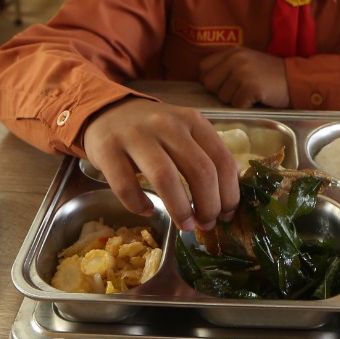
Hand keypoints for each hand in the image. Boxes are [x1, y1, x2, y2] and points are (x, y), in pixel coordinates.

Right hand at [83, 99, 240, 229]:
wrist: (107, 113)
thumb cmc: (152, 132)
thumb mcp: (184, 132)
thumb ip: (206, 153)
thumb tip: (232, 188)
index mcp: (192, 121)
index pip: (222, 160)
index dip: (229, 194)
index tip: (227, 215)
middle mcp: (167, 124)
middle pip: (200, 171)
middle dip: (209, 206)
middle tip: (207, 224)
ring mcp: (136, 135)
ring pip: (165, 178)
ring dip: (180, 209)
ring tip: (185, 225)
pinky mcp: (108, 149)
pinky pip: (126, 185)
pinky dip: (138, 204)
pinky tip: (146, 210)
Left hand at [198, 47, 290, 108]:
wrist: (295, 80)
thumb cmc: (269, 75)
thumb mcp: (246, 62)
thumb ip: (226, 67)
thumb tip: (204, 82)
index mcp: (232, 51)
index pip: (203, 67)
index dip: (211, 79)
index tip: (225, 84)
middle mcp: (235, 59)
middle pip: (209, 83)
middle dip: (221, 91)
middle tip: (239, 90)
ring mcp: (243, 72)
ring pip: (222, 96)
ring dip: (235, 99)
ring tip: (251, 92)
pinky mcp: (251, 87)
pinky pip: (236, 104)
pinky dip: (245, 106)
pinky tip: (256, 98)